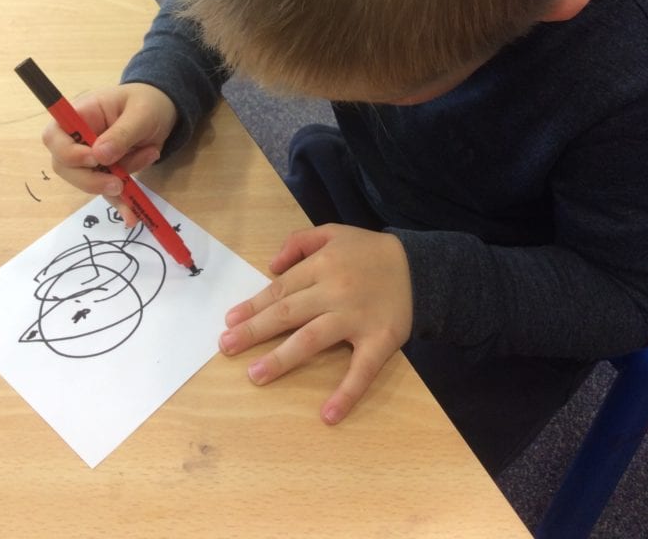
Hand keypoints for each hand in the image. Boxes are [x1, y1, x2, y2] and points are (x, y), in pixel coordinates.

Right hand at [42, 83, 177, 224]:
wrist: (164, 110)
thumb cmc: (148, 102)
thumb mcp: (141, 113)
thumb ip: (121, 133)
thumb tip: (99, 156)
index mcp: (81, 115)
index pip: (54, 136)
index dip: (67, 153)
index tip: (94, 159)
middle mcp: (79, 138)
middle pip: (64, 166)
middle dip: (90, 179)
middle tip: (118, 183)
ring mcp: (91, 157)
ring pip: (86, 182)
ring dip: (115, 183)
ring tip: (149, 155)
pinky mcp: (106, 172)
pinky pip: (106, 191)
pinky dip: (119, 203)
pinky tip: (131, 214)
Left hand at [218, 224, 412, 423]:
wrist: (420, 267)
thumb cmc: (369, 252)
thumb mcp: (333, 232)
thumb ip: (299, 242)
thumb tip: (270, 265)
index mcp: (322, 265)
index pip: (280, 289)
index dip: (253, 306)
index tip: (229, 321)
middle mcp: (335, 291)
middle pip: (288, 314)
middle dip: (254, 331)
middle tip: (227, 347)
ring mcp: (356, 318)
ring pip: (312, 339)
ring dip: (282, 359)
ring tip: (256, 375)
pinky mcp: (380, 341)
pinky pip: (361, 370)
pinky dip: (346, 393)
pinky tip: (328, 415)